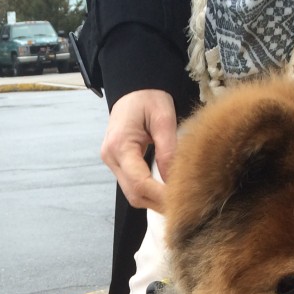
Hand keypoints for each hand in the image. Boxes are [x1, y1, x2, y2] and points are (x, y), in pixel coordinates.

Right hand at [100, 89, 177, 211]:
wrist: (133, 88)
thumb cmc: (148, 97)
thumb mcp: (164, 118)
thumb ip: (168, 150)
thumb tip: (173, 181)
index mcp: (120, 146)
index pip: (139, 183)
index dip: (160, 196)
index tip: (181, 200)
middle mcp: (111, 157)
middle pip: (134, 194)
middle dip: (158, 203)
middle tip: (182, 206)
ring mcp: (111, 162)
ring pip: (132, 194)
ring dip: (153, 201)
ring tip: (175, 200)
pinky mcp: (117, 163)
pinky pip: (132, 185)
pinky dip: (148, 192)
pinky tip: (164, 191)